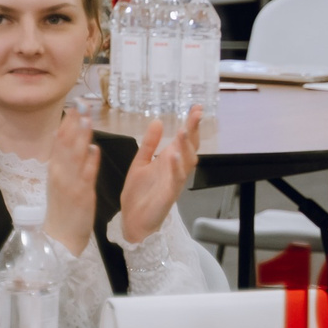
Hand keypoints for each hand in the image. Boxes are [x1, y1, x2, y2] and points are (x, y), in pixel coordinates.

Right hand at [43, 105, 100, 256]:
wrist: (59, 237)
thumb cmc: (63, 207)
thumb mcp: (62, 180)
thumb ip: (70, 161)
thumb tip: (79, 140)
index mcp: (56, 169)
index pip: (60, 141)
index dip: (68, 122)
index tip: (75, 104)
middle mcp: (59, 174)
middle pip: (66, 144)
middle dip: (74, 124)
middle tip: (82, 104)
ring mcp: (69, 184)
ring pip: (75, 157)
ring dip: (81, 138)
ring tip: (87, 120)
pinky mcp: (80, 196)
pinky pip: (85, 177)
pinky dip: (90, 163)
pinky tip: (95, 150)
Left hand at [119, 105, 201, 242]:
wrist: (131, 220)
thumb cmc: (138, 193)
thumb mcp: (140, 162)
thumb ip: (149, 143)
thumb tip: (158, 121)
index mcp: (169, 160)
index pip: (184, 139)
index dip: (191, 123)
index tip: (196, 107)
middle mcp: (176, 168)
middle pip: (190, 147)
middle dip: (194, 130)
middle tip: (196, 113)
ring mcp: (174, 181)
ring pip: (186, 161)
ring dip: (186, 146)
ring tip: (183, 130)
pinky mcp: (169, 194)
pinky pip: (175, 179)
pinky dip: (175, 167)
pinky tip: (172, 155)